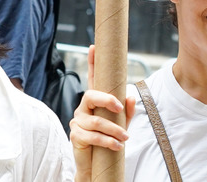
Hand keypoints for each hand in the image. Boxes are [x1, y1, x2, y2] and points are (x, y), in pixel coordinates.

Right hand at [69, 45, 135, 180]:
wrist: (97, 160)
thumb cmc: (111, 136)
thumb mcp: (123, 122)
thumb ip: (127, 111)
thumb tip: (131, 98)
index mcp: (96, 100)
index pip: (92, 78)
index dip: (92, 63)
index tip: (94, 47)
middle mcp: (84, 107)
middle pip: (91, 96)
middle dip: (107, 100)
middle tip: (120, 107)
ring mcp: (78, 120)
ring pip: (96, 121)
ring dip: (114, 130)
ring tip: (126, 137)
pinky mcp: (75, 135)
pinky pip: (91, 136)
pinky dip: (107, 141)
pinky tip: (117, 145)